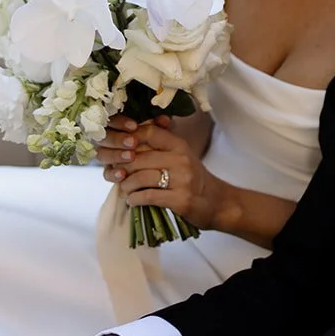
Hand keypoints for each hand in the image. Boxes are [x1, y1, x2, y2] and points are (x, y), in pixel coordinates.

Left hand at [97, 116, 224, 231]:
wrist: (217, 202)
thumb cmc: (193, 179)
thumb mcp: (180, 157)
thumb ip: (158, 148)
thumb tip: (127, 141)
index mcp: (180, 145)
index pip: (150, 132)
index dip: (130, 140)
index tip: (121, 152)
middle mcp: (181, 159)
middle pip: (139, 158)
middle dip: (123, 168)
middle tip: (117, 176)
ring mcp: (182, 180)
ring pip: (140, 177)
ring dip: (126, 186)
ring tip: (125, 190)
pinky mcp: (180, 199)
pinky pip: (148, 196)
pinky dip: (135, 199)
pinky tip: (132, 201)